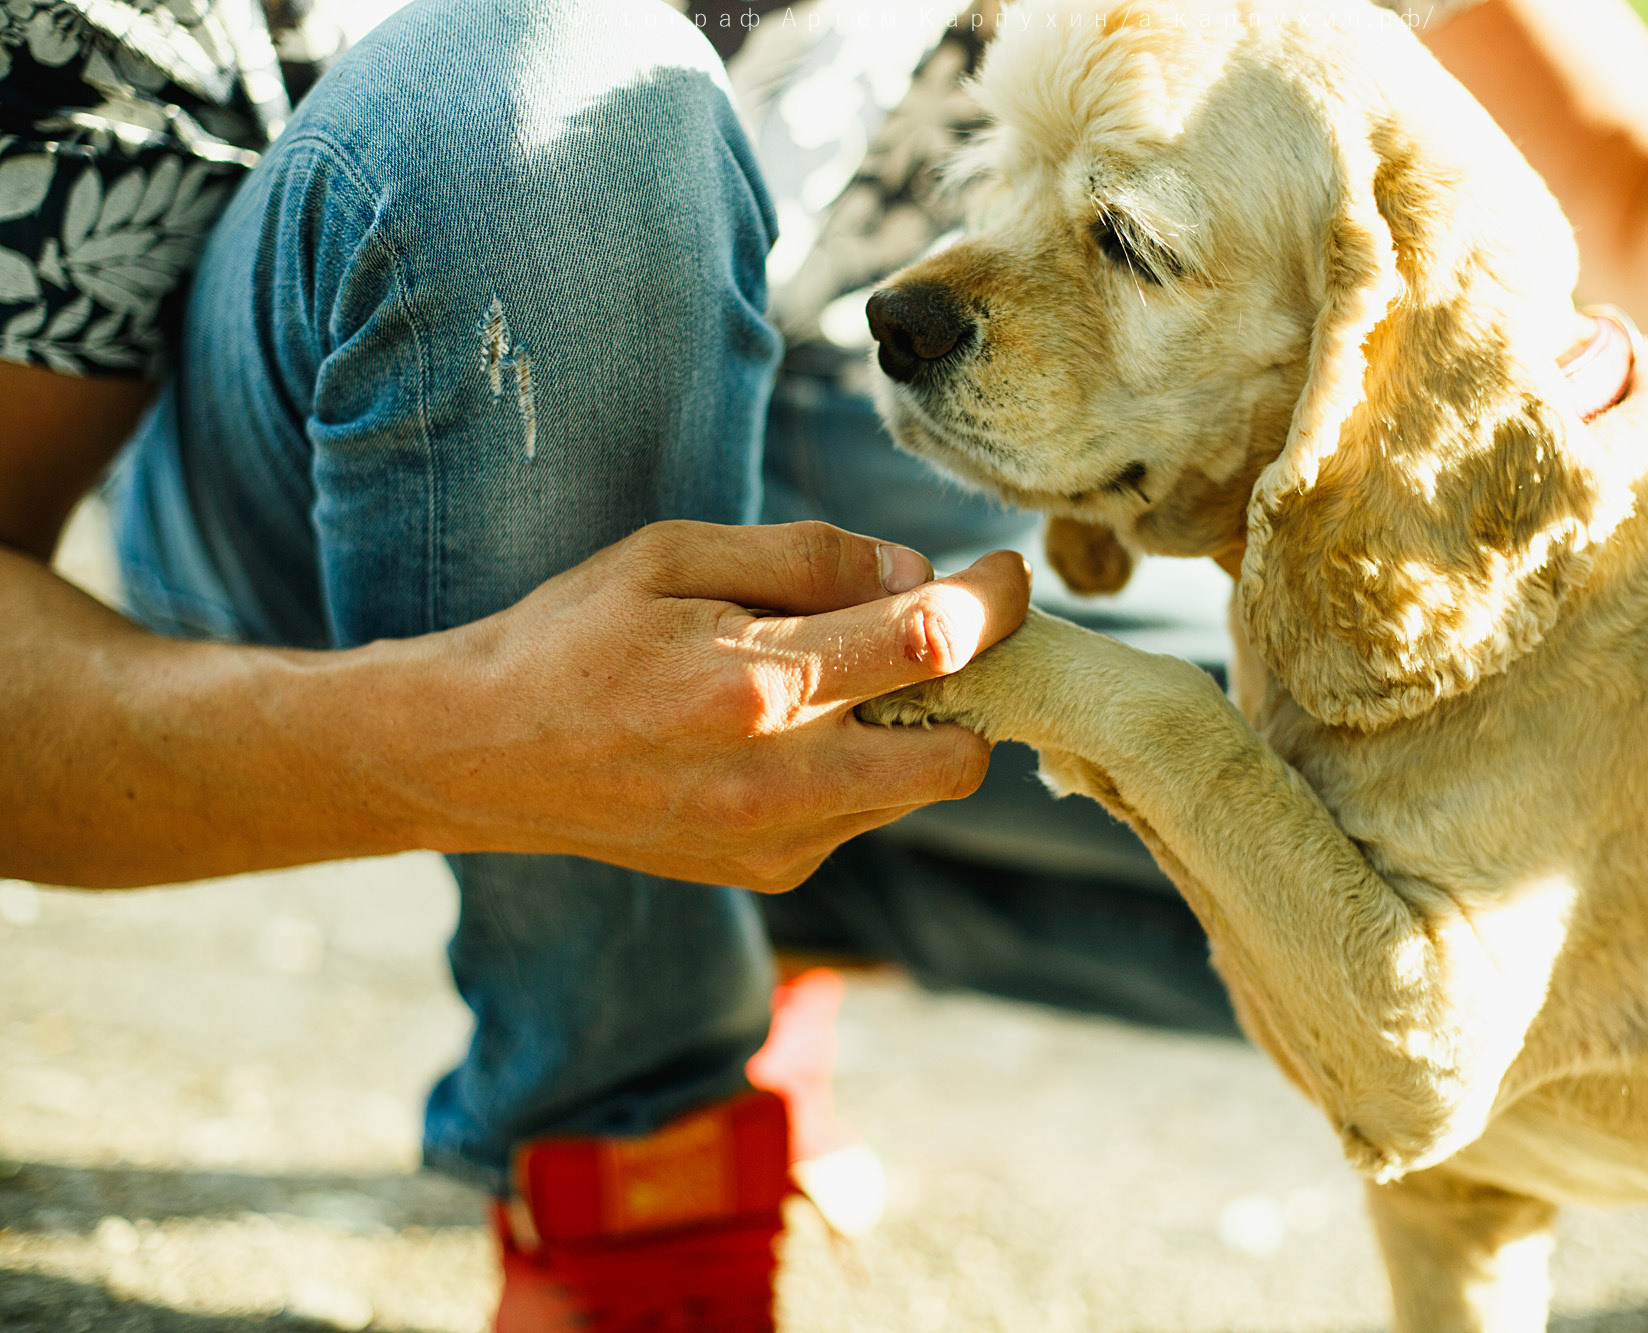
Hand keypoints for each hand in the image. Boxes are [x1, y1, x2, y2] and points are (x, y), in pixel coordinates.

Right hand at [442, 520, 1030, 889]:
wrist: (483, 756)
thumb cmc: (576, 637)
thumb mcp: (675, 554)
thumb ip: (808, 558)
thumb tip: (916, 573)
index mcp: (757, 687)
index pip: (930, 642)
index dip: (993, 602)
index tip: (1009, 573)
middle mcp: (781, 784)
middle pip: (965, 753)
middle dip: (971, 692)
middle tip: (929, 639)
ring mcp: (780, 843)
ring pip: (918, 788)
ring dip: (910, 730)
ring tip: (831, 680)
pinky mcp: (773, 874)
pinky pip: (866, 815)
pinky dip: (861, 768)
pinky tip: (790, 734)